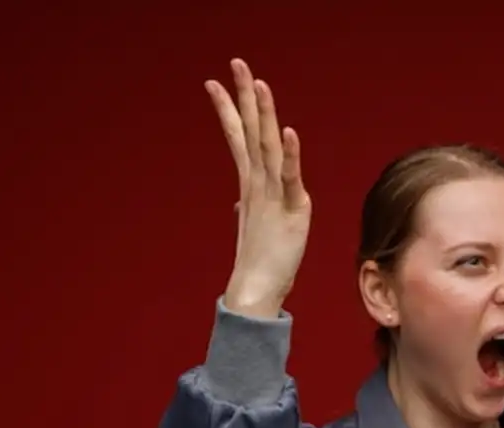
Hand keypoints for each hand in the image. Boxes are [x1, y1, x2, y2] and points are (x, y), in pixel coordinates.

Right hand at [205, 58, 311, 318]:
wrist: (257, 290)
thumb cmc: (259, 261)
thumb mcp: (253, 226)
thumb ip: (246, 208)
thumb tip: (239, 204)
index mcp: (250, 184)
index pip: (237, 138)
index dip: (228, 110)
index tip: (213, 82)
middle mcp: (257, 183)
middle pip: (248, 131)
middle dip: (241, 96)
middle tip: (235, 62)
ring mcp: (271, 194)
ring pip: (266, 145)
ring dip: (262, 113)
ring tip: (257, 83)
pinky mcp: (290, 208)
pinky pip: (288, 175)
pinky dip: (288, 153)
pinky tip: (287, 130)